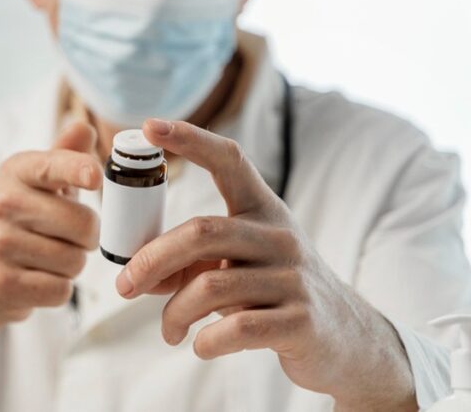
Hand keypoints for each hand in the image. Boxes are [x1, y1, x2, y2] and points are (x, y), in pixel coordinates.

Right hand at [0, 121, 102, 326]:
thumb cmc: (20, 223)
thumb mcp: (37, 186)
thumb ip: (64, 157)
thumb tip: (83, 127)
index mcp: (14, 172)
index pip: (52, 166)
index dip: (77, 170)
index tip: (94, 177)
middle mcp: (1, 204)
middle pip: (83, 224)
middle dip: (86, 238)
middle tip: (65, 238)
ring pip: (75, 261)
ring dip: (71, 266)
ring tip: (46, 260)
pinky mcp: (0, 284)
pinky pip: (60, 290)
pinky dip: (58, 291)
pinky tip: (36, 281)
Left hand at [115, 119, 415, 411]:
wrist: (346, 339)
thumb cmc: (275, 291)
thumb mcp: (239, 265)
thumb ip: (189, 264)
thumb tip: (134, 276)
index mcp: (263, 210)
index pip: (229, 160)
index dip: (190, 139)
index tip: (149, 125)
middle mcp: (280, 236)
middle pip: (201, 231)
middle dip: (151, 259)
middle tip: (123, 286)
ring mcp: (293, 278)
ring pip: (210, 286)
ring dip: (175, 312)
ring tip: (169, 331)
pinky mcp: (300, 322)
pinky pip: (236, 329)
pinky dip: (205, 340)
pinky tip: (199, 345)